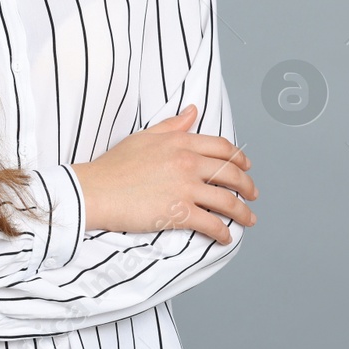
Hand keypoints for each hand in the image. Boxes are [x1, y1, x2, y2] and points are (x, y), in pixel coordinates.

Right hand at [71, 103, 257, 243]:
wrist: (96, 190)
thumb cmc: (115, 165)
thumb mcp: (145, 137)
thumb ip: (172, 125)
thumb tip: (193, 111)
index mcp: (180, 142)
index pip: (222, 147)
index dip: (239, 158)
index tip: (246, 166)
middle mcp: (188, 162)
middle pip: (231, 173)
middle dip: (247, 186)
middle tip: (253, 194)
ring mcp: (185, 188)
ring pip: (227, 200)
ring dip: (243, 212)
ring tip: (249, 219)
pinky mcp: (179, 213)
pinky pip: (211, 224)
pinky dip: (223, 233)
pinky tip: (226, 238)